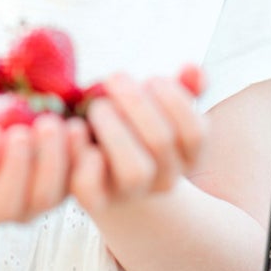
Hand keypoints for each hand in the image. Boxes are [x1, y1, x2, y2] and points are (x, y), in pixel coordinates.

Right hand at [0, 110, 74, 226]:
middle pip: (6, 203)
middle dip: (17, 167)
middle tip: (25, 129)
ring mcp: (30, 208)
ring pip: (44, 198)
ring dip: (53, 162)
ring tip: (54, 123)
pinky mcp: (61, 195)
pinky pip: (75, 189)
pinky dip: (81, 164)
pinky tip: (80, 130)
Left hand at [69, 72, 207, 214]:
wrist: (106, 171)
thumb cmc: (135, 126)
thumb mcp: (159, 106)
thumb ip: (181, 88)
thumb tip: (193, 70)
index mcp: (187, 156)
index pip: (194, 133)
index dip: (174, 99)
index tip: (152, 78)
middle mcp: (165, 179)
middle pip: (161, 142)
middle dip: (137, 103)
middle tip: (114, 78)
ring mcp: (132, 193)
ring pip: (134, 171)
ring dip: (114, 130)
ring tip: (98, 105)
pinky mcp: (97, 201)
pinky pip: (92, 190)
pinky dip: (83, 160)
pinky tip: (76, 129)